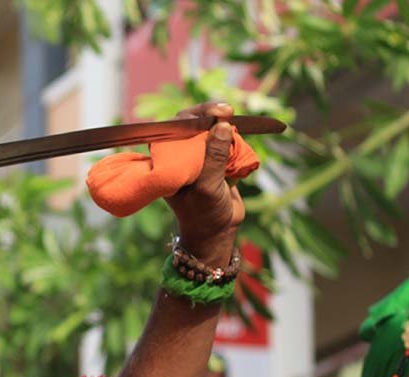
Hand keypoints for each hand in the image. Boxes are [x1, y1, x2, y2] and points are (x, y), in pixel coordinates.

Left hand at [164, 101, 244, 268]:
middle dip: (211, 116)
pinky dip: (235, 140)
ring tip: (237, 130)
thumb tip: (223, 124)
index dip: (193, 116)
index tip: (213, 113)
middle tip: (228, 112)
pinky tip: (241, 143)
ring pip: (212, 130)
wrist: (218, 232)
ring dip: (225, 127)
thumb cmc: (204, 213)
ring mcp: (199, 157)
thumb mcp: (207, 185)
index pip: (175, 127)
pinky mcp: (216, 160)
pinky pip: (225, 142)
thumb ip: (214, 156)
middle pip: (194, 123)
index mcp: (167, 160)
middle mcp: (180, 155)